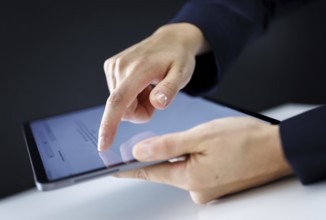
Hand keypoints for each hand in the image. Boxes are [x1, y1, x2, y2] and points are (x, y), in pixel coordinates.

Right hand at [98, 23, 208, 150]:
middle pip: (121, 110)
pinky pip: (118, 96)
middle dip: (139, 112)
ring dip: (136, 104)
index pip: (118, 102)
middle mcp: (120, 67)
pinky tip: (143, 85)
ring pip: (120, 105)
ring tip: (150, 88)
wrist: (171, 40)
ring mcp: (113, 66)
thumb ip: (170, 90)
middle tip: (157, 98)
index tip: (103, 144)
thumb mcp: (182, 74)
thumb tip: (157, 103)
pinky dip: (132, 96)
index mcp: (138, 70)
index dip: (109, 125)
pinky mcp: (111, 68)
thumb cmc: (178, 57)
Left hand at [115, 117, 292, 203]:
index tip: (112, 169)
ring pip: (184, 168)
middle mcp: (197, 190)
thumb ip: (166, 145)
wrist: (279, 149)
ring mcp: (209, 191)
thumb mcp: (200, 136)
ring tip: (205, 140)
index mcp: (189, 178)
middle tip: (178, 137)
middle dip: (165, 152)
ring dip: (185, 154)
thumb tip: (139, 151)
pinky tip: (211, 149)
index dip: (129, 169)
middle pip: (168, 170)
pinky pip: (197, 171)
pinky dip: (197, 159)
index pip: (150, 173)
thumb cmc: (244, 139)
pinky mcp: (218, 186)